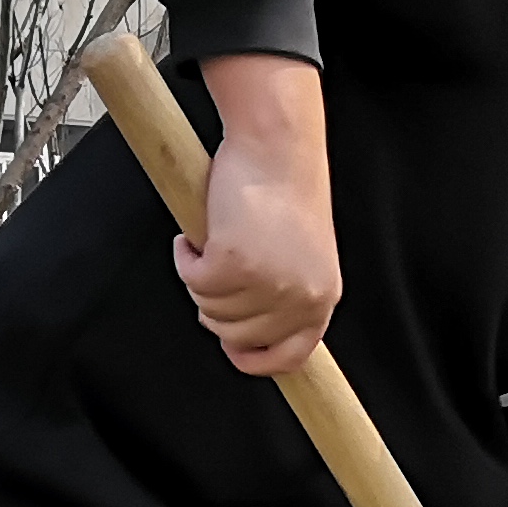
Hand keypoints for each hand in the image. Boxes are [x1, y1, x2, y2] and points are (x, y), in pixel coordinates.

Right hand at [175, 53, 339, 376]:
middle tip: (215, 269)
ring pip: (209, 308)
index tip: (234, 351)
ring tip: (214, 242)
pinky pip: (192, 279)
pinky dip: (186, 256)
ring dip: (200, 277)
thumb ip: (283, 295)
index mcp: (321, 297)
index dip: (256, 360)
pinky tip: (197, 235)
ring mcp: (268, 282)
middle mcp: (299, 296)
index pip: (290, 356)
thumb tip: (241, 331)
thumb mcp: (301, 255)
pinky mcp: (234, 261)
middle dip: (215, 305)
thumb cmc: (286, 189)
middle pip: (235, 334)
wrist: (278, 146)